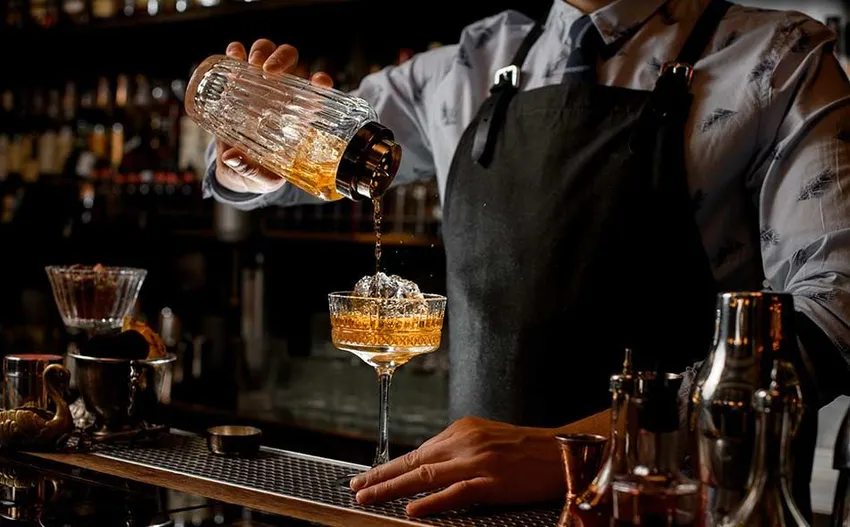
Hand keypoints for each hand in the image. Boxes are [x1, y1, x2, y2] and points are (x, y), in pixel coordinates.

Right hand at [213, 39, 334, 193]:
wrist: (236, 170)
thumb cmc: (259, 173)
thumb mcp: (261, 178)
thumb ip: (251, 171)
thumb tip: (232, 158)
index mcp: (298, 114)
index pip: (317, 91)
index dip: (321, 81)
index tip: (320, 82)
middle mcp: (282, 93)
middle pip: (290, 61)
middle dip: (282, 59)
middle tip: (269, 71)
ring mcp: (259, 85)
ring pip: (266, 52)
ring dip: (261, 51)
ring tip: (251, 64)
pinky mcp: (236, 82)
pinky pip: (238, 58)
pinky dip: (236, 52)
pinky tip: (233, 54)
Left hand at [349, 417, 563, 516]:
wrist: (561, 452)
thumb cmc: (525, 448)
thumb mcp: (486, 438)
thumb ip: (457, 449)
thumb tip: (427, 465)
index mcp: (462, 431)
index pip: (417, 451)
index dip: (389, 466)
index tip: (365, 475)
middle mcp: (465, 442)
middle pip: (414, 462)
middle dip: (380, 476)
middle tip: (354, 487)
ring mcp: (478, 462)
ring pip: (426, 476)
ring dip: (393, 488)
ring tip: (369, 497)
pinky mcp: (493, 482)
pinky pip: (456, 493)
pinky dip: (432, 502)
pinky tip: (413, 508)